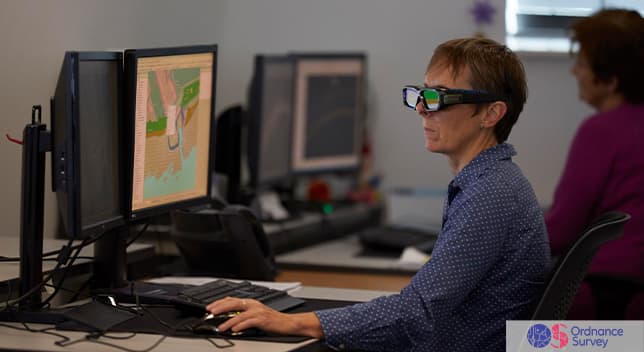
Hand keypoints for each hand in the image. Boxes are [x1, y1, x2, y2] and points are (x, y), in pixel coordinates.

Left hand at [206, 297, 322, 337]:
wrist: (289, 323)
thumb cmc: (273, 320)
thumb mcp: (257, 315)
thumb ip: (244, 314)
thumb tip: (230, 319)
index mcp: (251, 302)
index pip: (232, 299)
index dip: (219, 302)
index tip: (210, 307)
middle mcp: (254, 305)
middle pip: (233, 303)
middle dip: (220, 308)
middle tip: (210, 312)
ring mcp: (258, 311)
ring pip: (239, 314)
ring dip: (228, 321)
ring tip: (220, 327)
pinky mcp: (263, 319)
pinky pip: (249, 322)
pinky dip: (240, 325)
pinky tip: (234, 329)